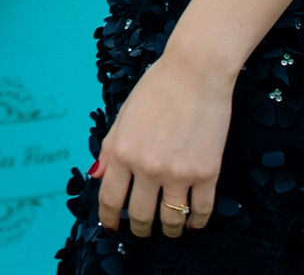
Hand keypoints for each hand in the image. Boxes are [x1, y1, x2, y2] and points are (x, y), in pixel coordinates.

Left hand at [94, 54, 229, 237]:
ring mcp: (179, 173)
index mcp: (123, 152)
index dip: (108, 219)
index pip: (110, 199)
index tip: (111, 227)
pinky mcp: (207, 173)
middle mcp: (148, 167)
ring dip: (169, 230)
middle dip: (139, 229)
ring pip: (171, 219)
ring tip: (169, 229)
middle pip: (139, 215)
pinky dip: (196, 222)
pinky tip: (193, 221)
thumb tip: (95, 176)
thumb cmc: (156, 89)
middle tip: (142, 230)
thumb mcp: (123, 116)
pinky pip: (201, 210)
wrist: (195, 72)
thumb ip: (109, 149)